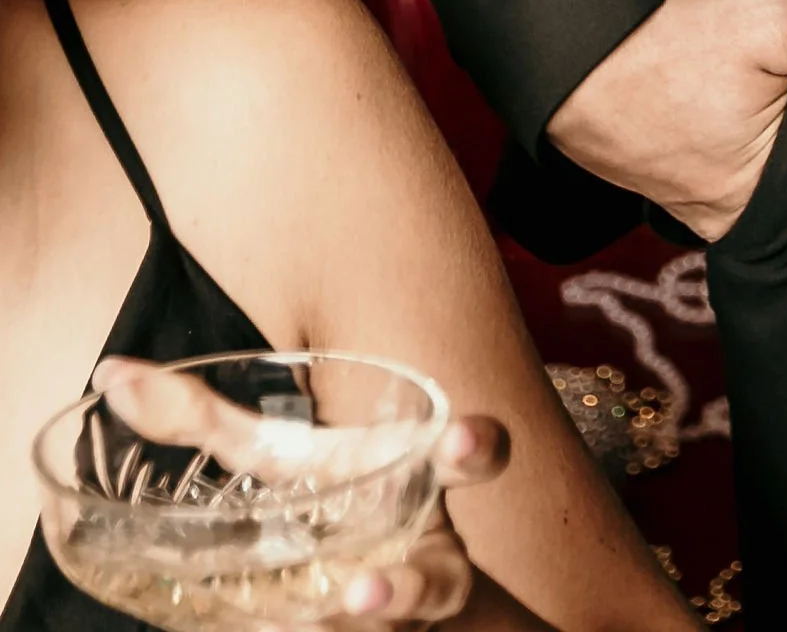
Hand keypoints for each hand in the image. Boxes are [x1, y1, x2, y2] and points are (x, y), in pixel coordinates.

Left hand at [87, 366, 511, 621]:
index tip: (462, 440)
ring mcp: (399, 618)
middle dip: (405, 589)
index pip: (471, 460)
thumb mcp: (281, 460)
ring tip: (330, 622)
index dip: (477, 449)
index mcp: (411, 487)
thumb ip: (206, 421)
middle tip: (359, 590)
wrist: (382, 591)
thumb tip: (112, 376)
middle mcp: (422, 561)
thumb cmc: (330, 507)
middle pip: (438, 582)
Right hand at [544, 0, 786, 240]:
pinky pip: (740, 162)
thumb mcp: (775, 23)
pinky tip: (783, 107)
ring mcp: (700, 196)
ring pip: (778, 176)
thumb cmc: (664, 43)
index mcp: (765, 204)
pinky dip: (764, 138)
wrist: (563, 42)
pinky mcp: (678, 167)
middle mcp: (733, 216)